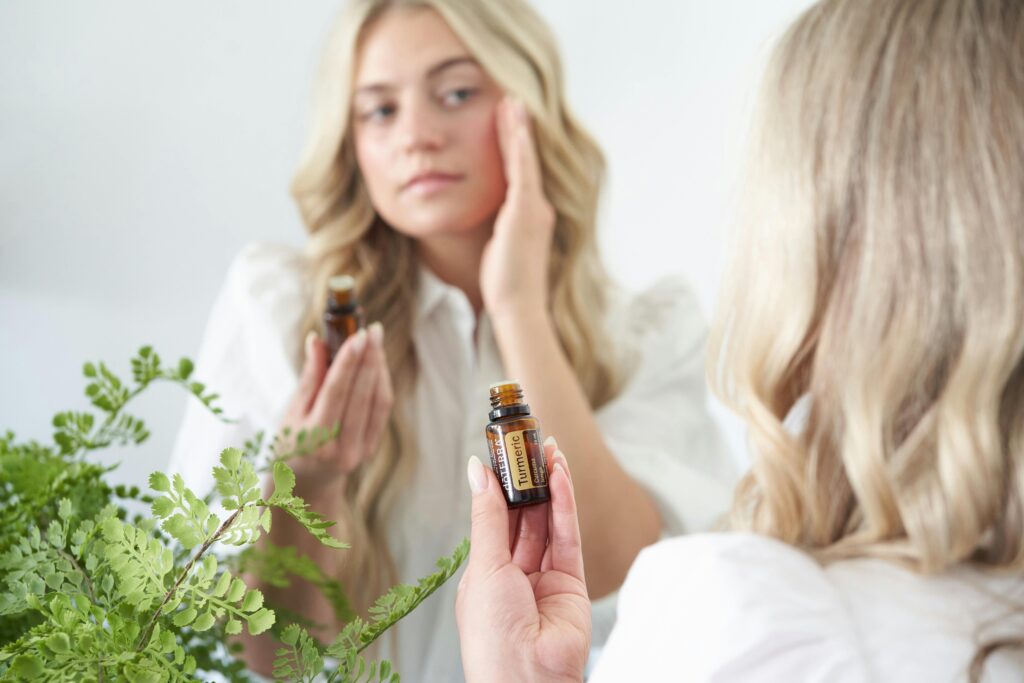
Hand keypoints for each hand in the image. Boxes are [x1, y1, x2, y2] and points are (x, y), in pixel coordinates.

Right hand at [278, 323, 392, 494]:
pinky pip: (382, 409)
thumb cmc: (291, 444)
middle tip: (372, 330)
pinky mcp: (372, 448)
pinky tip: (377, 363)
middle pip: (362, 394)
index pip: (336, 392)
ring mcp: (361, 450)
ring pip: (378, 401)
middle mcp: (341, 447)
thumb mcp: (291, 414)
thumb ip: (308, 379)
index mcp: (315, 438)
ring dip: (379, 367)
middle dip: (369, 358)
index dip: (349, 362)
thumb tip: (316, 340)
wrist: (307, 486)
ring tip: (376, 341)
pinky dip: (382, 383)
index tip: (358, 336)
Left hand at [456, 440, 589, 682]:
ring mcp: (545, 577)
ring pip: (548, 521)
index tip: (504, 450)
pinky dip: (565, 504)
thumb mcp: (484, 565)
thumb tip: (478, 470)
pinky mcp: (572, 581)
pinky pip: (567, 535)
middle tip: (531, 442)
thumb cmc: (492, 635)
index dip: (501, 484)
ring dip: (550, 485)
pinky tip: (561, 475)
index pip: (494, 518)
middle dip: (528, 480)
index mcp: (485, 573)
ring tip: (549, 449)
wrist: (526, 679)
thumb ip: (488, 515)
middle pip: (524, 516)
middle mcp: (515, 573)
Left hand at [480, 96, 556, 322]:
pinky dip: (518, 147)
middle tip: (513, 99)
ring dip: (518, 129)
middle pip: (527, 160)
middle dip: (519, 130)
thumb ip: (498, 231)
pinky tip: (513, 125)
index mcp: (531, 217)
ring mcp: (534, 209)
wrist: (519, 306)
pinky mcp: (524, 213)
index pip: (522, 174)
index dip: (516, 146)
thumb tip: (489, 224)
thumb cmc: (507, 287)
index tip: (510, 122)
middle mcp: (538, 208)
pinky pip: (521, 172)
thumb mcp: (501, 251)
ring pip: (526, 160)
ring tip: (512, 101)